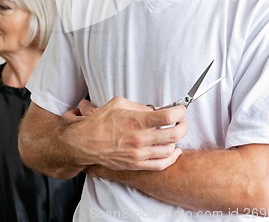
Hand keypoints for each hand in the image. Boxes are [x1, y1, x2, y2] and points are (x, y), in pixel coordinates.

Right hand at [68, 97, 187, 171]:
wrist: (85, 142)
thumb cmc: (100, 122)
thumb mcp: (119, 103)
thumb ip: (139, 106)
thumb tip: (154, 110)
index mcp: (137, 121)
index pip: (168, 117)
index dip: (179, 112)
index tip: (180, 109)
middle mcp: (140, 139)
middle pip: (174, 135)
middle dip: (183, 126)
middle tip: (183, 121)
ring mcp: (139, 154)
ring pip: (169, 150)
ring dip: (177, 140)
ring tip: (176, 133)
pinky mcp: (136, 165)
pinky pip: (160, 165)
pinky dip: (171, 158)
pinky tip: (174, 150)